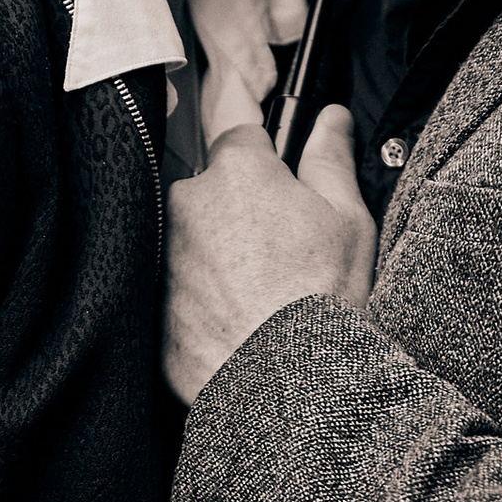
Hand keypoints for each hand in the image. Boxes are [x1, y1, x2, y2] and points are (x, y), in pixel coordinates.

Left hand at [163, 109, 376, 403]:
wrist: (286, 382)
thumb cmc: (322, 296)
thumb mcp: (346, 219)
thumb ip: (330, 158)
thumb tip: (330, 119)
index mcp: (236, 170)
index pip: (245, 138)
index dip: (270, 164)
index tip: (287, 189)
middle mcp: (189, 203)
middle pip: (214, 189)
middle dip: (242, 211)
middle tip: (283, 251)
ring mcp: (166, 255)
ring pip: (196, 240)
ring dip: (222, 255)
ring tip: (264, 292)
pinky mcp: (155, 306)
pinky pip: (183, 289)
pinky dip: (206, 299)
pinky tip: (241, 319)